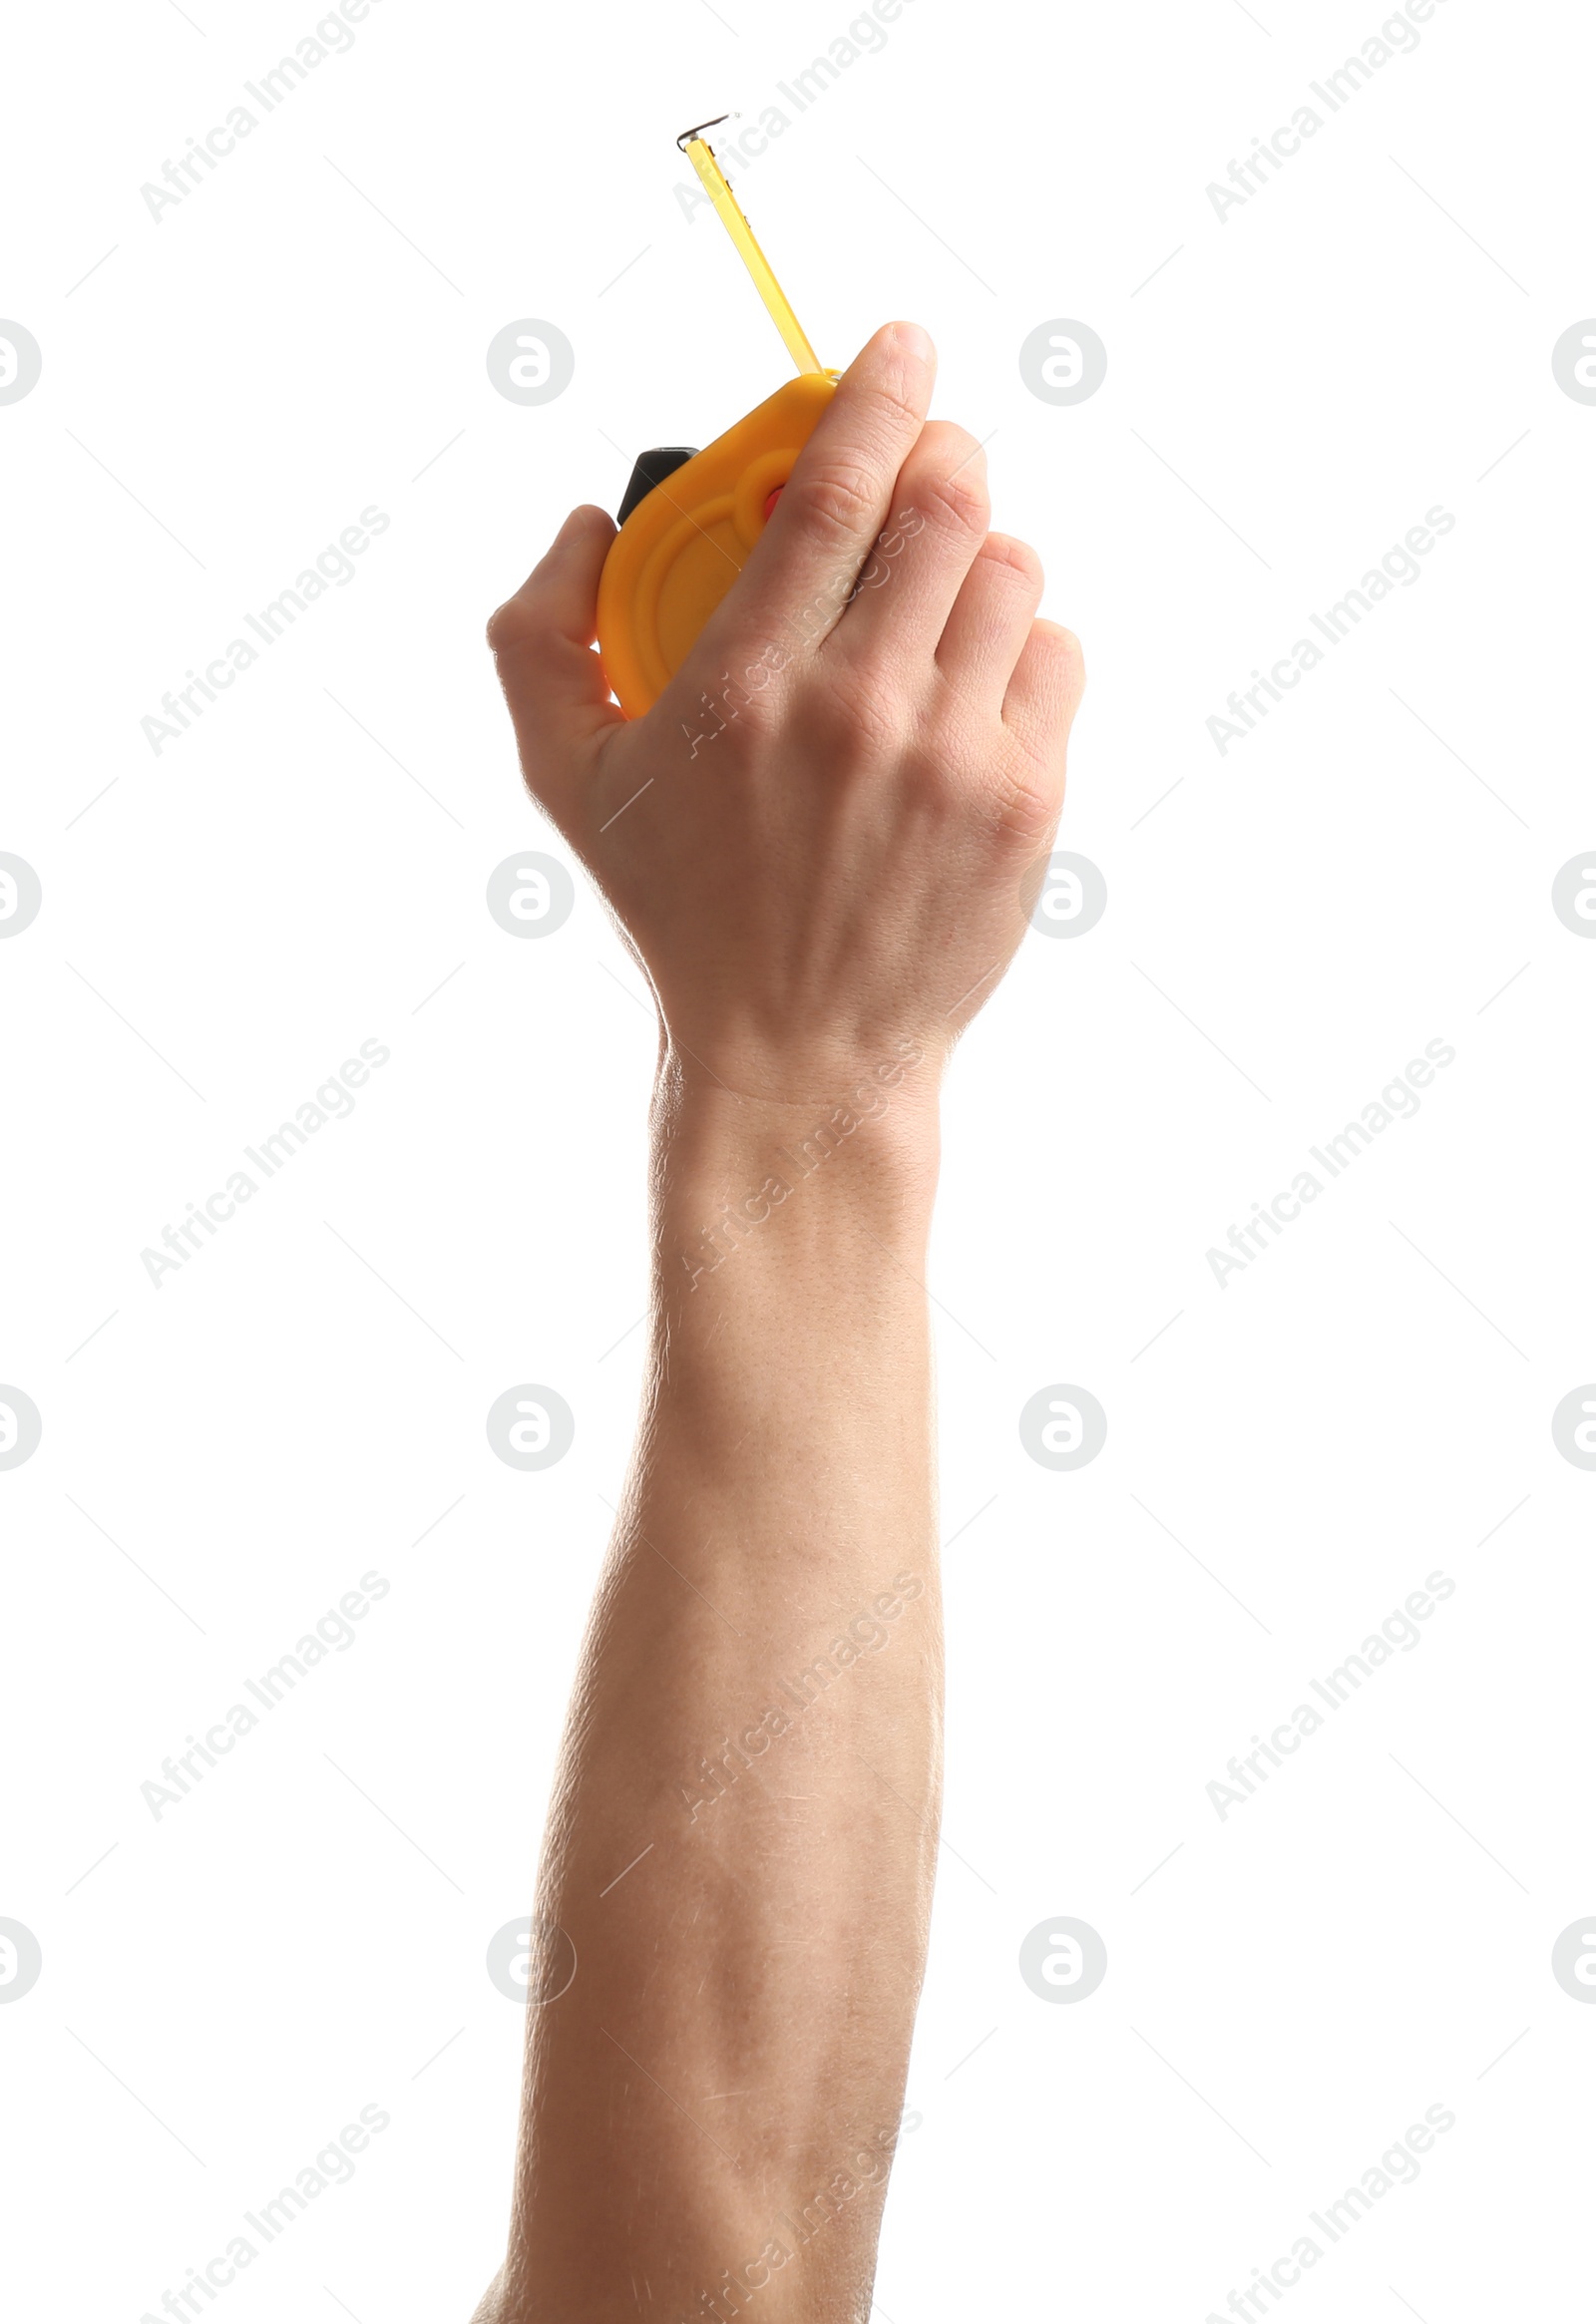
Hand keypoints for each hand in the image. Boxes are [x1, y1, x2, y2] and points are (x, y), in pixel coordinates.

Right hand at [487, 320, 1084, 1105]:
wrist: (803, 1056)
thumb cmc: (683, 915)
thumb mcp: (568, 783)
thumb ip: (540, 636)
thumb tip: (588, 517)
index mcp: (744, 687)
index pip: (835, 488)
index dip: (876, 389)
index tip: (899, 343)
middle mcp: (859, 710)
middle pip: (946, 500)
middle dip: (940, 451)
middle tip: (921, 462)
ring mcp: (955, 758)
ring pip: (1010, 569)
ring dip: (977, 553)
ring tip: (932, 601)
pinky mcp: (1025, 803)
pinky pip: (1056, 656)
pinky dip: (1022, 643)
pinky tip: (969, 685)